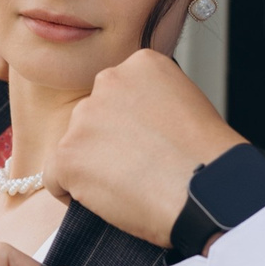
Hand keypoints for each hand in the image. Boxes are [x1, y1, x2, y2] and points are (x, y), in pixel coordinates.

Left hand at [46, 49, 242, 248]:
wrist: (208, 190)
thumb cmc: (208, 158)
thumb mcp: (188, 103)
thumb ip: (152, 102)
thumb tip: (132, 125)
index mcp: (140, 64)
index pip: (117, 95)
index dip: (129, 127)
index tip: (148, 146)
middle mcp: (107, 81)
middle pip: (93, 118)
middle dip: (108, 144)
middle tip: (138, 170)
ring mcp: (84, 118)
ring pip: (74, 147)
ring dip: (93, 168)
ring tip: (129, 187)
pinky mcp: (67, 155)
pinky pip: (56, 178)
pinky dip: (74, 194)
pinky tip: (107, 201)